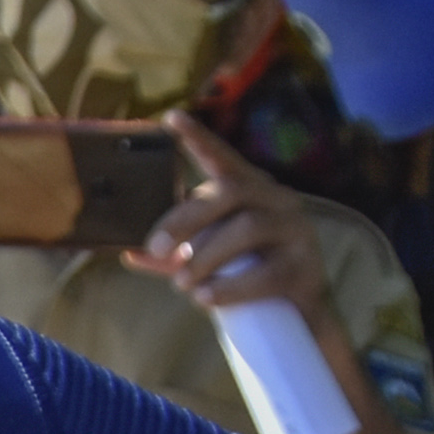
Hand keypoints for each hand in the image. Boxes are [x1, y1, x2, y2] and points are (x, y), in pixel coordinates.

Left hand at [138, 112, 329, 321]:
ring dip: (205, 256)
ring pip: (247, 228)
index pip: (222, 159)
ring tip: (182, 283)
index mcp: (250, 191)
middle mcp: (277, 200)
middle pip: (230, 193)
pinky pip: (266, 272)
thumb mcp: (205, 260)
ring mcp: (296, 230)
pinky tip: (204, 298)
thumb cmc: (243, 274)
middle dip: (186, 219)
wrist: (294, 314)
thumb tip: (129, 253)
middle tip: (156, 248)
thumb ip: (173, 255)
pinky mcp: (305, 266)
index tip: (172, 118)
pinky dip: (229, 287)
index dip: (199, 138)